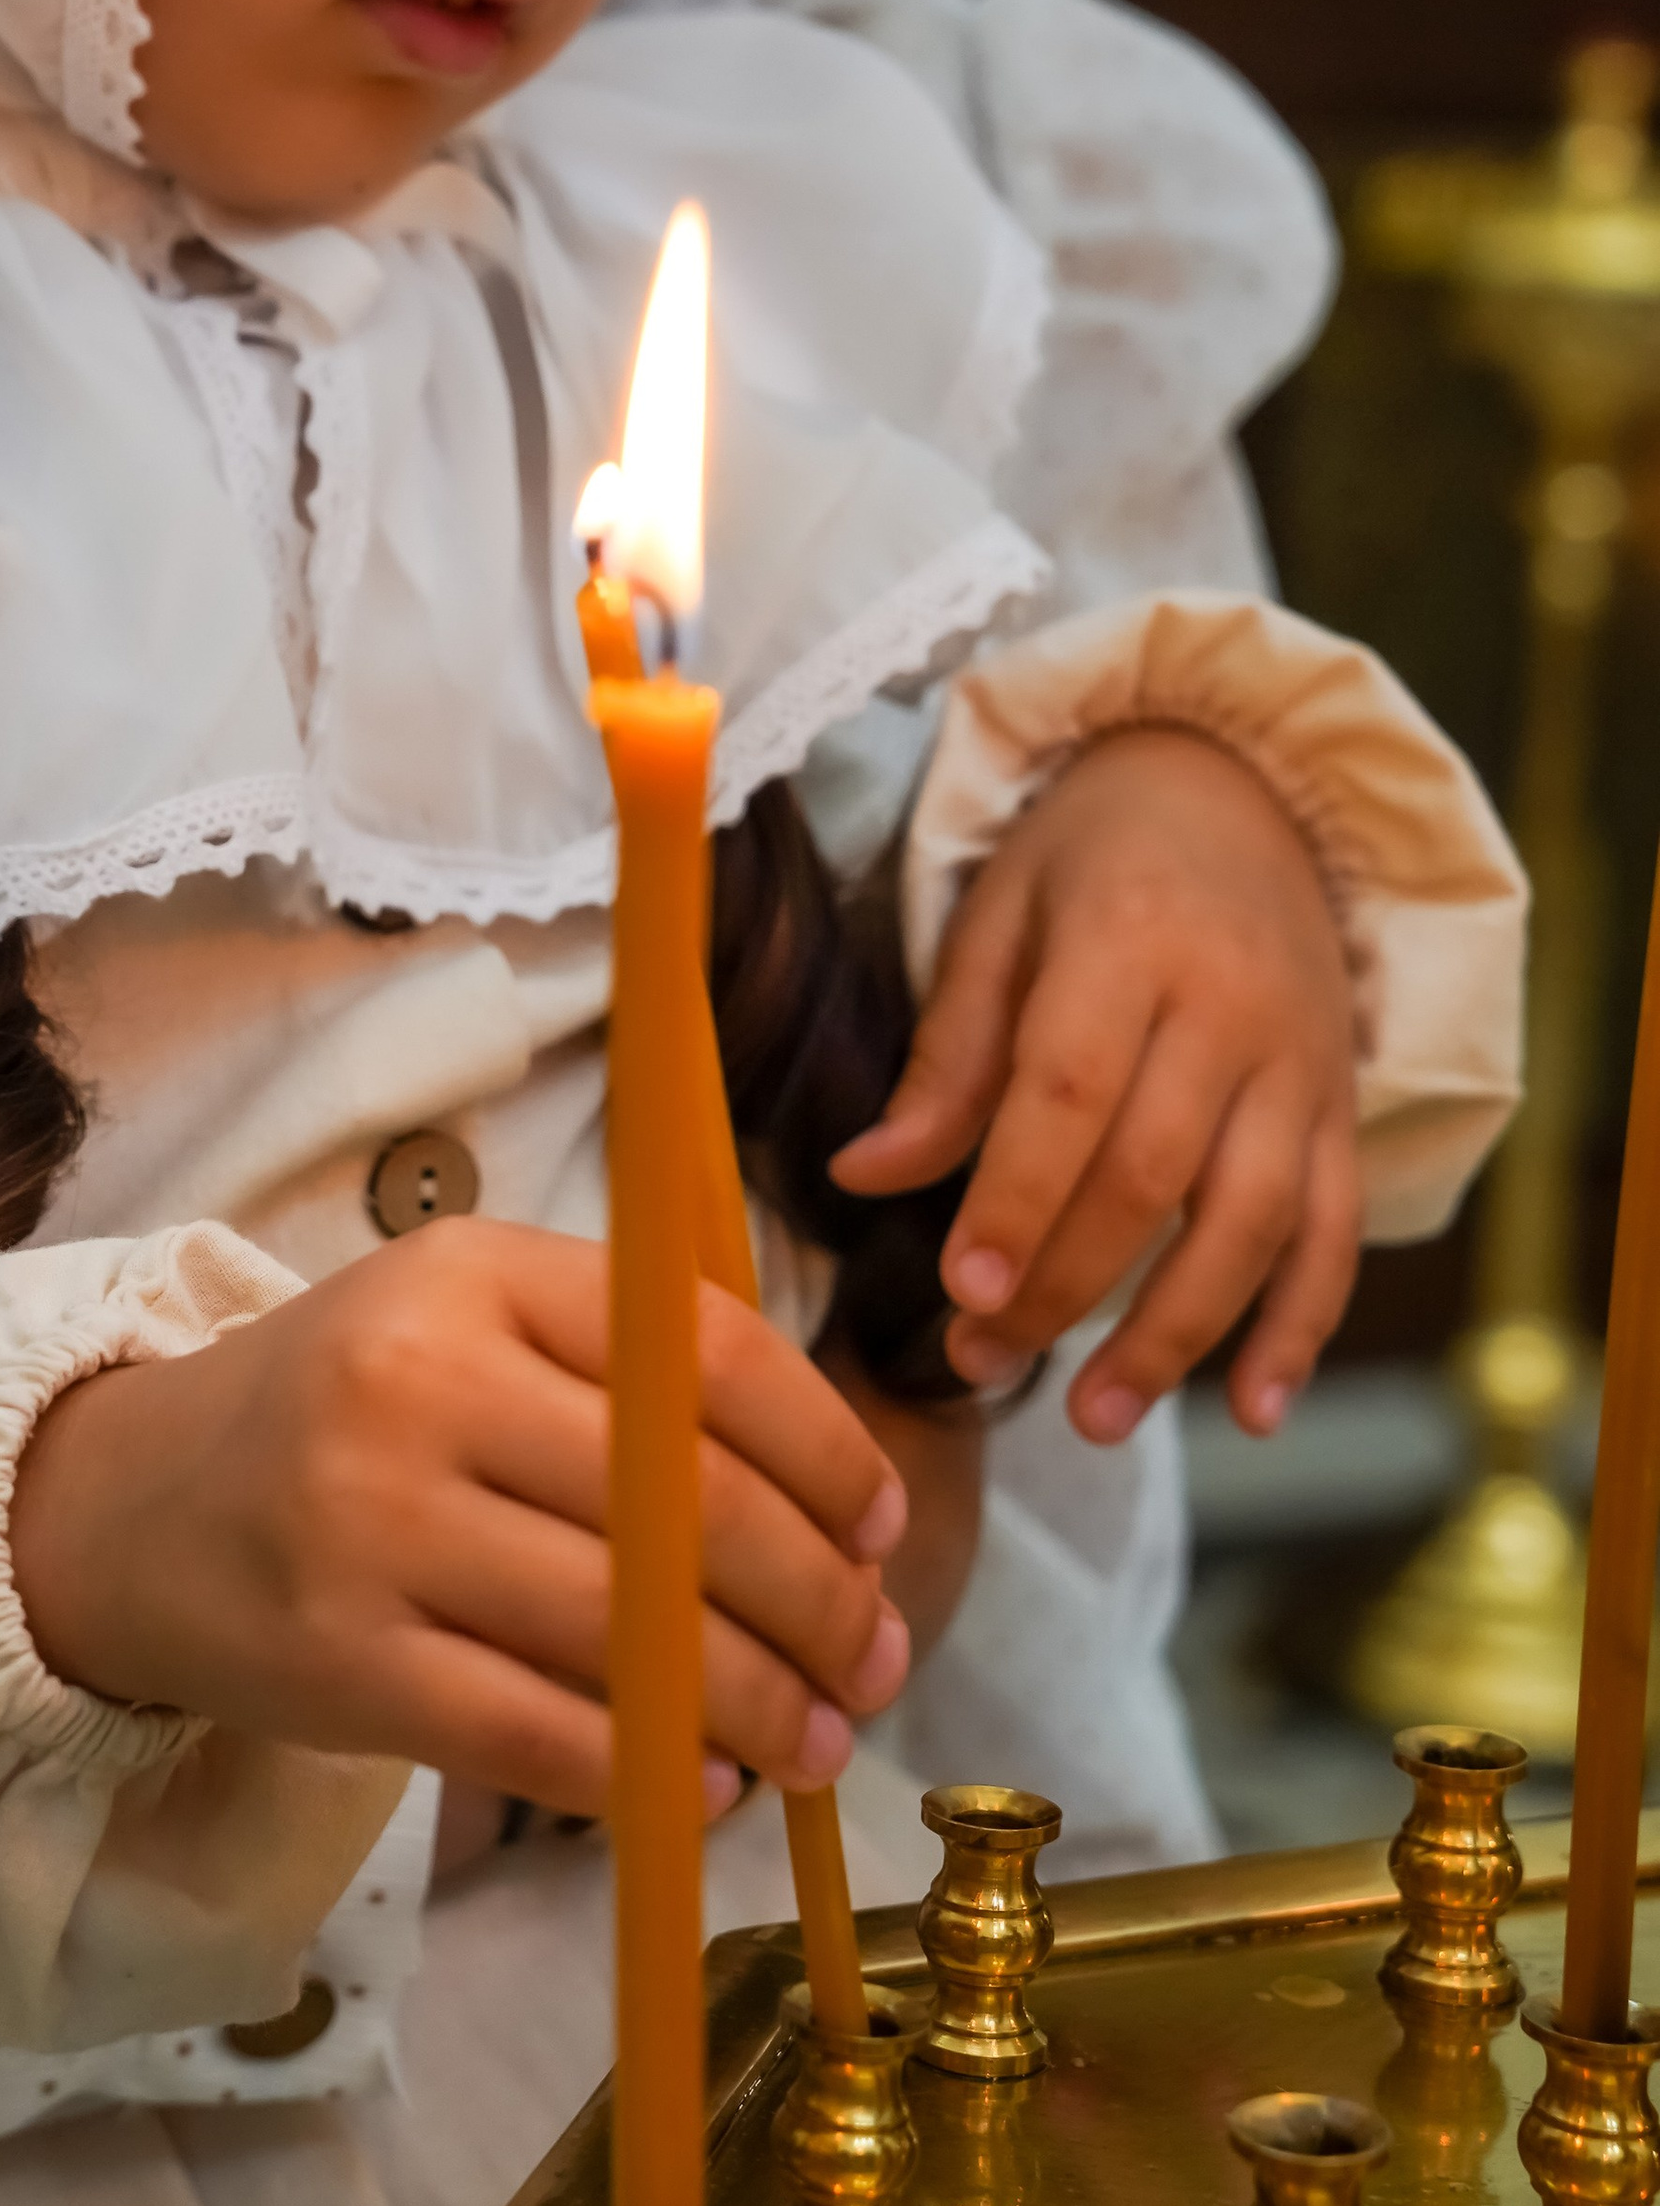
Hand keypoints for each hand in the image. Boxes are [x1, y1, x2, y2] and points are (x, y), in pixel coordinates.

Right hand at [9, 1219, 910, 1818]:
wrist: (125, 1506)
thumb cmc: (345, 1414)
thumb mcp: (468, 1324)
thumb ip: (629, 1374)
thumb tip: (838, 1516)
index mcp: (477, 1269)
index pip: (704, 1353)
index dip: (827, 1452)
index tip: (880, 1528)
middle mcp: (421, 1377)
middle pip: (685, 1500)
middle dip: (817, 1599)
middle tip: (878, 1659)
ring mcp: (372, 1521)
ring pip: (627, 1627)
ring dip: (757, 1703)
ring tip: (817, 1742)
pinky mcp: (341, 1660)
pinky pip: (534, 1728)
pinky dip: (644, 1768)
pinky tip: (703, 1783)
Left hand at [828, 726, 1359, 1446]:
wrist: (1239, 786)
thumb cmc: (1091, 856)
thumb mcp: (997, 916)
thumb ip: (946, 1054)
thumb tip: (865, 1177)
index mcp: (1129, 940)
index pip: (1072, 1091)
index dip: (1018, 1199)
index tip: (962, 1292)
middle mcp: (1231, 1007)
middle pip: (1157, 1173)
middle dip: (1069, 1285)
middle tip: (980, 1362)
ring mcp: (1300, 1065)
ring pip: (1255, 1221)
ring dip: (1177, 1334)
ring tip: (1095, 1418)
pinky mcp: (1340, 1108)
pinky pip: (1335, 1232)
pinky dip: (1300, 1328)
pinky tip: (1249, 1411)